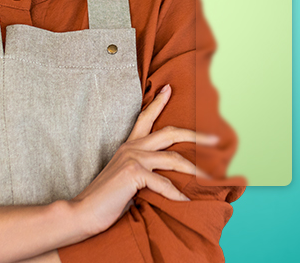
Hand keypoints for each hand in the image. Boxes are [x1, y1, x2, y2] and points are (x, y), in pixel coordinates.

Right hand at [68, 84, 218, 236]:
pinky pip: (165, 184)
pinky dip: (177, 194)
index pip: (144, 118)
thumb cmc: (106, 199)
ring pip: (173, 157)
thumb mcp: (127, 179)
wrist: (84, 211)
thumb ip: (143, 171)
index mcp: (128, 146)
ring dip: (195, 169)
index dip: (157, 103)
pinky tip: (186, 202)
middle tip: (215, 137)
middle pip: (168, 133)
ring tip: (211, 178)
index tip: (168, 89)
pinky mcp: (133, 173)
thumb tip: (167, 176)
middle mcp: (131, 148)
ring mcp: (132, 158)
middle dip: (195, 134)